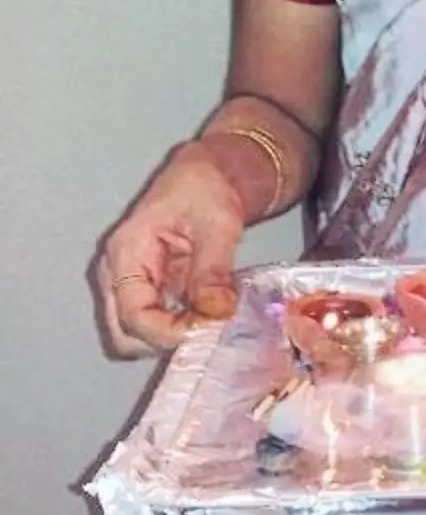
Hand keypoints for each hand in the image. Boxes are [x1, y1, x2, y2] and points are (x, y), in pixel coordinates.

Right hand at [94, 142, 245, 356]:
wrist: (209, 174)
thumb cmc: (205, 188)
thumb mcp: (217, 223)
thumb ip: (213, 269)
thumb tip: (216, 312)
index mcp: (125, 253)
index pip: (132, 316)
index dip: (168, 333)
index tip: (207, 330)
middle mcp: (118, 274)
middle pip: (126, 336)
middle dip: (167, 340)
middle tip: (210, 328)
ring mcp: (131, 285)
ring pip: (139, 336)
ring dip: (175, 336)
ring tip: (213, 318)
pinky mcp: (150, 290)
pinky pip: (158, 323)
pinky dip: (183, 327)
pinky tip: (210, 313)